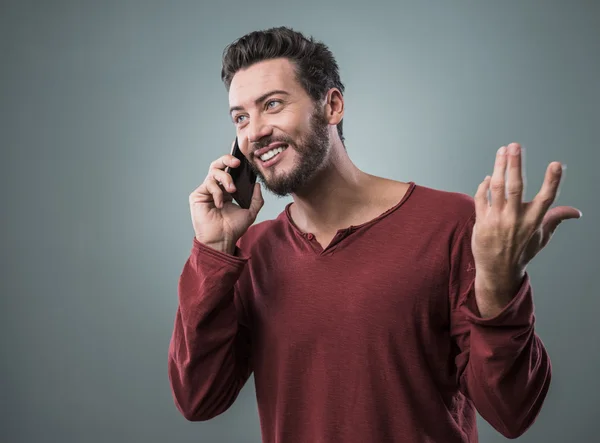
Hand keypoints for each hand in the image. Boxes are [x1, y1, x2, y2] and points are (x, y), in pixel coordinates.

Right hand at [189, 140, 263, 253]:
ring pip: (213, 172)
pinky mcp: (197, 195)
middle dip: (227, 159)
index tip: (242, 157)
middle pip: (218, 164)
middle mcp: (216, 187)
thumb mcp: (250, 212)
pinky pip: (208, 184)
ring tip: (232, 190)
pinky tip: (220, 203)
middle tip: (236, 163)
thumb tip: (258, 184)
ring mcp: (206, 190)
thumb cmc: (234, 228)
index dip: (233, 161)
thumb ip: (257, 199)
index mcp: (227, 189)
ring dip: (225, 179)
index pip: (229, 170)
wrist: (222, 240)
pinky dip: (217, 192)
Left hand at [471, 143, 581, 306]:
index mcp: (534, 222)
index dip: (552, 181)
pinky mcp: (481, 222)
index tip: (557, 164)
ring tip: (502, 151)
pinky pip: (481, 198)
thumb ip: (556, 219)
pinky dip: (484, 185)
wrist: (497, 271)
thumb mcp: (542, 237)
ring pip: (496, 188)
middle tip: (515, 146)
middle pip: (516, 187)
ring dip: (498, 167)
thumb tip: (577, 212)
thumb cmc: (521, 251)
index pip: (546, 199)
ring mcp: (497, 220)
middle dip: (515, 164)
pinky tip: (488, 177)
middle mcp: (515, 220)